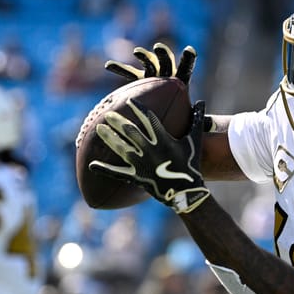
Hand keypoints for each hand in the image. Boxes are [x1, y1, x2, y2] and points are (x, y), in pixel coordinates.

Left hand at [89, 99, 210, 213]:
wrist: (187, 192)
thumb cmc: (191, 164)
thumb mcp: (194, 141)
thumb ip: (197, 120)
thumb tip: (201, 102)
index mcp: (164, 140)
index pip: (148, 119)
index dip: (139, 108)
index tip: (130, 101)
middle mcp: (150, 150)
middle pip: (130, 132)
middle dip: (118, 121)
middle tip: (107, 113)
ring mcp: (141, 164)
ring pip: (121, 148)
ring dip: (109, 138)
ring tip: (99, 129)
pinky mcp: (136, 177)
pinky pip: (118, 173)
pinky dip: (104, 169)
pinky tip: (92, 164)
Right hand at [105, 42, 215, 131]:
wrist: (164, 118)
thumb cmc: (178, 122)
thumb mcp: (190, 122)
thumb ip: (199, 121)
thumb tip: (213, 127)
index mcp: (180, 82)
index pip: (186, 68)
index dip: (188, 60)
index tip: (190, 51)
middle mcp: (166, 76)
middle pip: (166, 62)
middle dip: (163, 54)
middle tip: (159, 48)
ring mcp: (152, 76)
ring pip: (148, 64)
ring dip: (144, 57)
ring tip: (137, 53)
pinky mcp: (139, 80)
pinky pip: (129, 73)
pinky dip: (120, 68)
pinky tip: (109, 65)